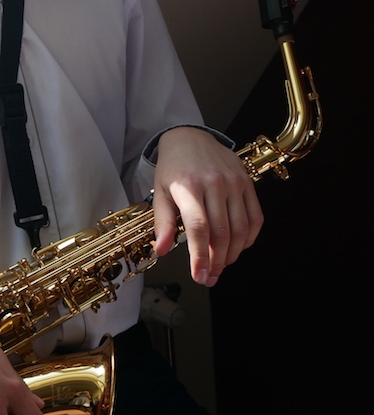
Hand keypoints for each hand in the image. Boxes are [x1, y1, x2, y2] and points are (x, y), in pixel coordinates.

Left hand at [152, 127, 262, 285]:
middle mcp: (214, 183)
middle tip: (209, 277)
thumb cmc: (173, 168)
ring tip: (220, 266)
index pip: (198, 228)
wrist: (190, 137)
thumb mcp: (160, 192)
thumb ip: (162, 222)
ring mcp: (234, 182)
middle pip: (222, 232)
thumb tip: (162, 250)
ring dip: (232, 254)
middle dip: (216, 262)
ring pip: (240, 229)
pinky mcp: (247, 182)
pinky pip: (255, 217)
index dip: (200, 256)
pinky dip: (249, 238)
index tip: (199, 276)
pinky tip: (238, 248)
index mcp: (188, 186)